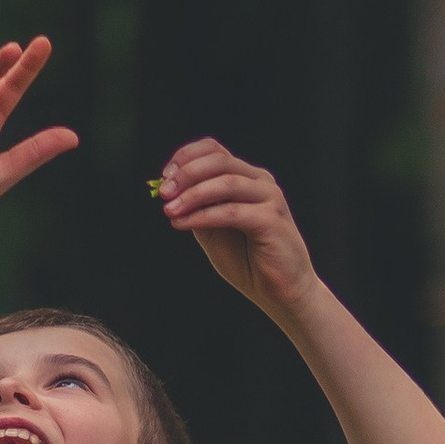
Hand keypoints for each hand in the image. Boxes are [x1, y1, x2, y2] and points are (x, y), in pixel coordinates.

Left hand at [156, 139, 317, 319]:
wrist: (281, 292)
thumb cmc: (248, 261)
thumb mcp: (213, 230)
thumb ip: (196, 208)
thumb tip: (169, 193)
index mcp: (247, 178)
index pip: (214, 150)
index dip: (186, 158)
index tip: (163, 177)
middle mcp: (260, 182)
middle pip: (219, 160)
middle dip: (185, 174)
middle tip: (163, 193)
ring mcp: (270, 198)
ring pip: (226, 182)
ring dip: (193, 194)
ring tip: (170, 210)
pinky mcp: (272, 220)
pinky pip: (232, 211)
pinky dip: (204, 216)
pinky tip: (183, 224)